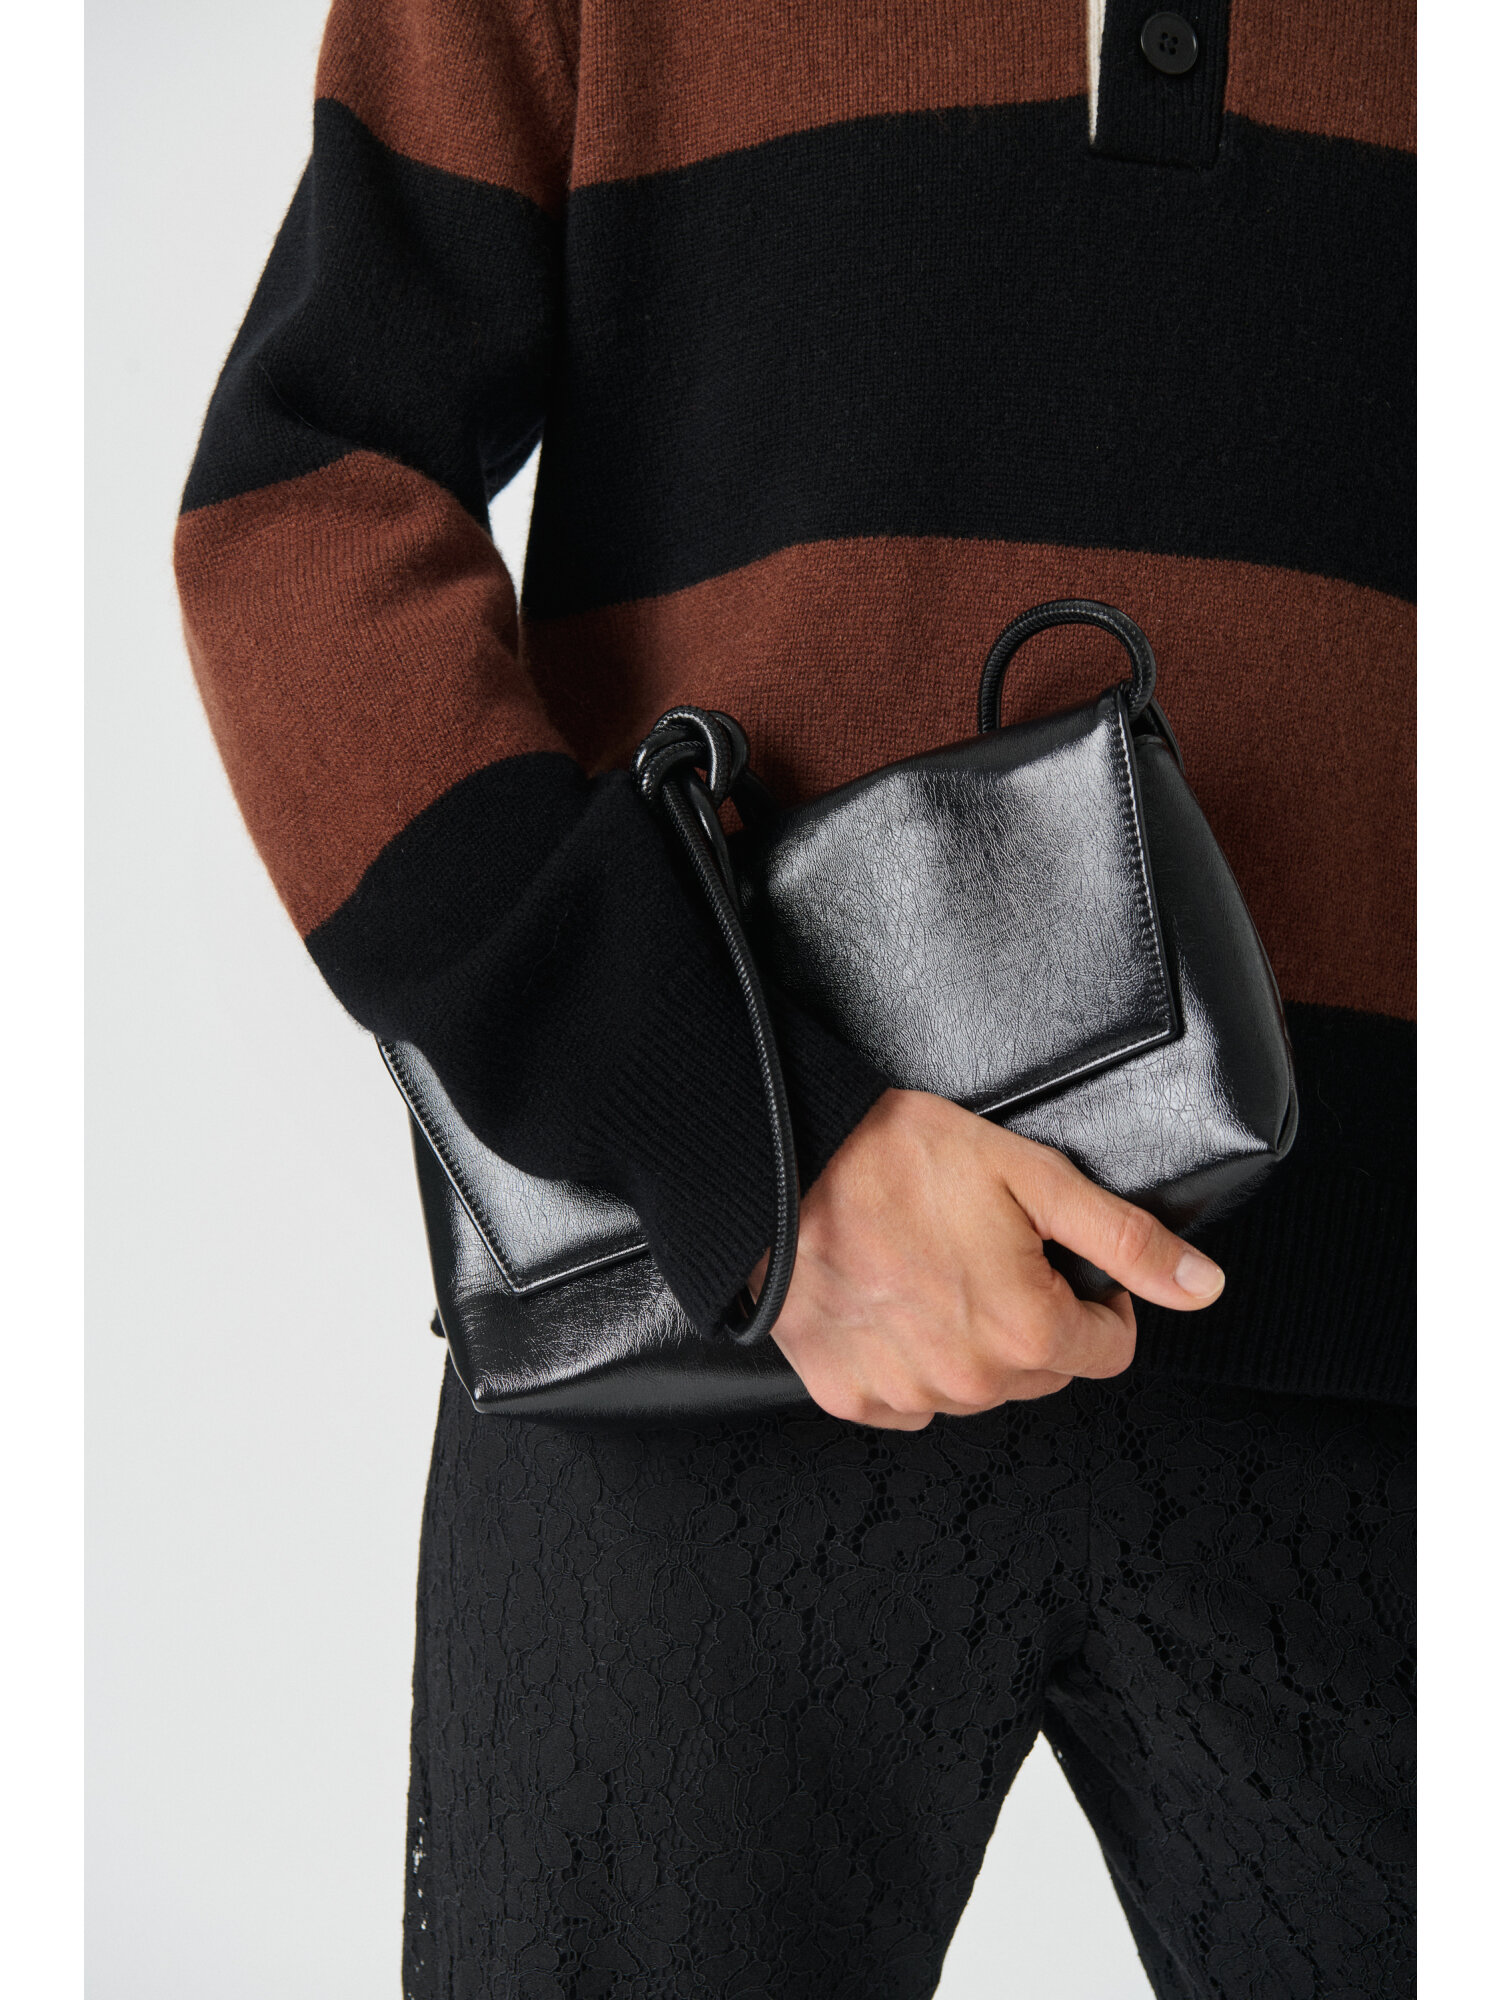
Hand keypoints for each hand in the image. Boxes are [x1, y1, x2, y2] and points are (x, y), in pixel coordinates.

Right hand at [759, 1088, 1224, 1429]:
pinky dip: (910, 1360)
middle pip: (1043, 1371)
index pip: (1108, 1350)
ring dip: (973, 1343)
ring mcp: (906, 1394)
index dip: (1098, 1299)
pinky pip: (908, 1399)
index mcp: (1026, 1333)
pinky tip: (894, 1302)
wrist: (783, 1165)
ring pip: (978, 1388)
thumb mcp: (1033, 1177)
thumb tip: (1201, 1287)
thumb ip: (1125, 1239)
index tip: (1062, 1261)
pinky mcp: (850, 1394)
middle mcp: (970, 1381)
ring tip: (936, 1270)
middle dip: (1035, 1320)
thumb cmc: (897, 1160)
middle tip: (990, 1252)